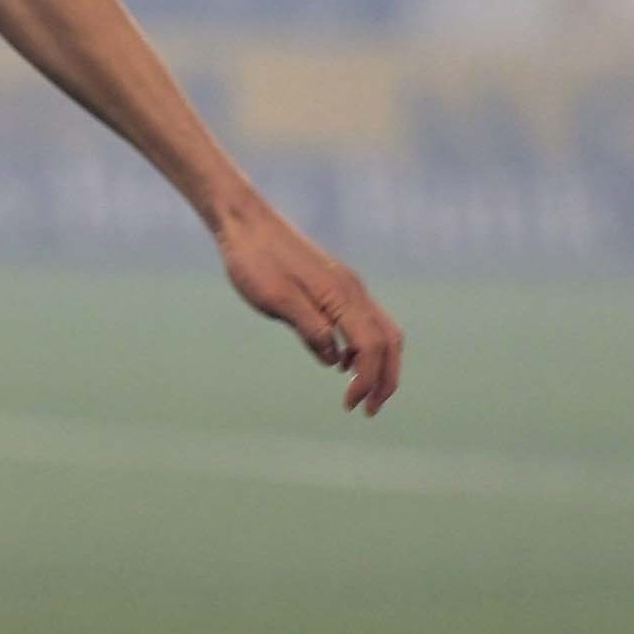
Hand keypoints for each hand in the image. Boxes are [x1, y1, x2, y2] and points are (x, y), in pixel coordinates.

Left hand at [216, 198, 402, 413]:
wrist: (244, 222)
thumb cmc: (254, 260)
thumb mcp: (276, 299)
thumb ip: (309, 328)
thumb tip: (335, 360)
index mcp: (341, 295)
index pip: (372, 347)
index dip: (367, 381)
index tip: (350, 406)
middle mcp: (352, 290)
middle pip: (388, 341)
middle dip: (384, 379)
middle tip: (368, 410)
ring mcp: (346, 286)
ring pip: (381, 331)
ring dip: (377, 365)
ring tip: (360, 393)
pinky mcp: (334, 286)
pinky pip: (363, 321)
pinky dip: (363, 347)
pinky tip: (341, 362)